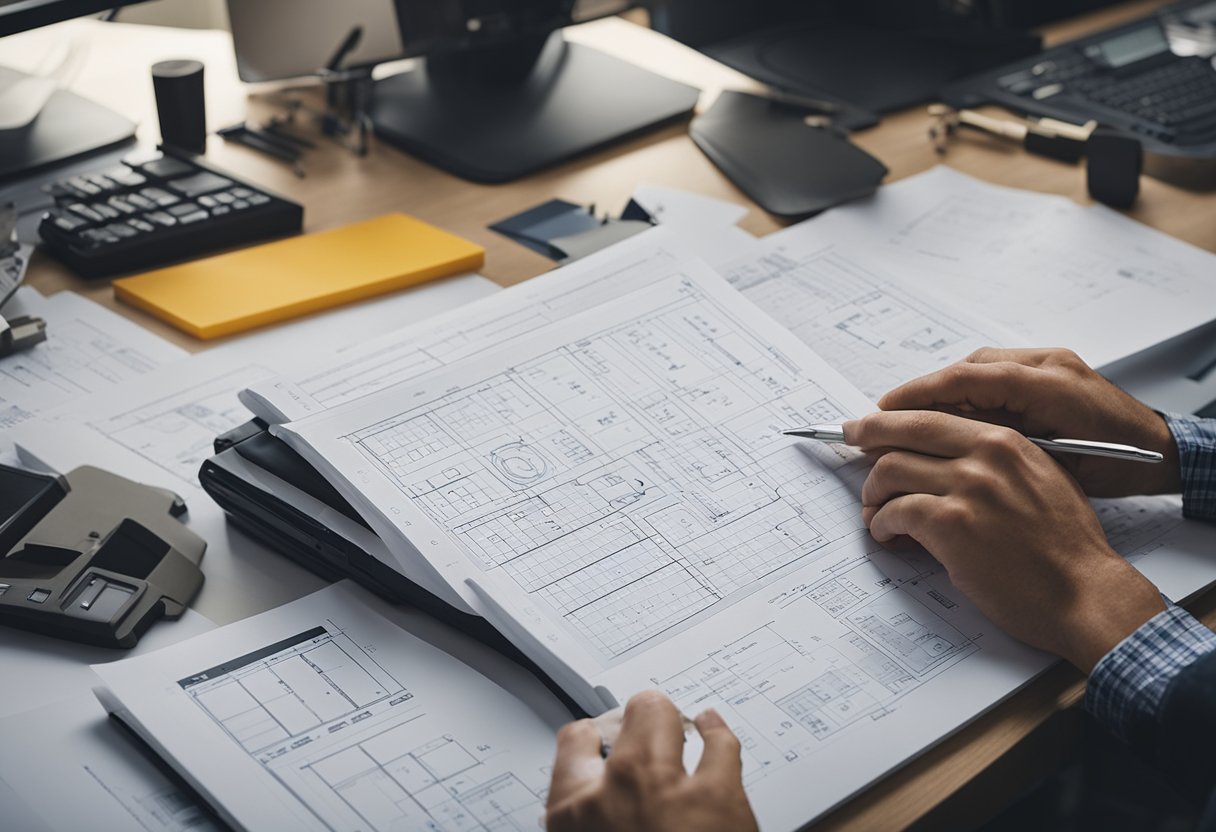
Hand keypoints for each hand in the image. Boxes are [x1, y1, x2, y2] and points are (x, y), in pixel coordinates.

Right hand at [545, 691, 758, 831]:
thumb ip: (586, 822)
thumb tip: (588, 813)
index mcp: (573, 814)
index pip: (572, 744)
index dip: (587, 736)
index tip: (594, 734)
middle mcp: (617, 790)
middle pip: (626, 719)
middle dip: (636, 717)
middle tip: (642, 721)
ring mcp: (669, 788)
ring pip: (666, 717)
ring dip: (671, 717)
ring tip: (675, 718)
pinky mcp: (719, 798)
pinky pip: (719, 744)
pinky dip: (717, 732)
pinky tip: (714, 727)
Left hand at [846, 410, 1165, 671]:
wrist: (1084, 592)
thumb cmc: (1066, 548)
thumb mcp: (1042, 481)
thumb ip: (997, 462)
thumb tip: (947, 459)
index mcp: (1007, 441)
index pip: (932, 416)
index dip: (893, 420)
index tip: (872, 425)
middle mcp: (986, 455)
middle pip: (904, 431)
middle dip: (867, 437)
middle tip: (850, 445)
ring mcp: (968, 488)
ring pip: (890, 470)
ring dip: (873, 492)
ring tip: (875, 512)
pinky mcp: (951, 525)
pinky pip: (894, 512)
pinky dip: (882, 524)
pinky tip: (887, 535)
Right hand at [878, 347, 1179, 497]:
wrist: (1163, 452)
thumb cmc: (1120, 463)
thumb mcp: (1057, 463)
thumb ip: (1004, 447)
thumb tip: (948, 450)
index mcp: (1049, 382)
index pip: (970, 380)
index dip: (921, 396)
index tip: (884, 412)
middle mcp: (1045, 364)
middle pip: (965, 370)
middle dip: (920, 393)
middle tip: (880, 416)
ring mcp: (1047, 364)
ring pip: (975, 372)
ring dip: (938, 394)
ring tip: (903, 419)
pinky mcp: (1047, 372)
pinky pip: (992, 378)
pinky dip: (963, 396)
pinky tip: (943, 419)